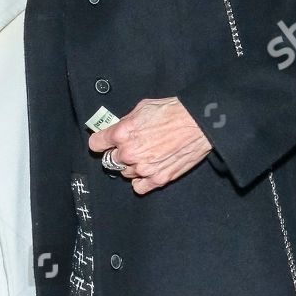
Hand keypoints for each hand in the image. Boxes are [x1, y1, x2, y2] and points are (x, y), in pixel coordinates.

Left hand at [88, 97, 212, 193]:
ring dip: (132, 166)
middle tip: (133, 145)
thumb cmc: (174, 112)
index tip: (104, 142)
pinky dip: (141, 180)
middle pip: (110, 160)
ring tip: (147, 155)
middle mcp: (128, 153)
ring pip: (125, 173)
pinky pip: (139, 187)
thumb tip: (115, 129)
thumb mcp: (143, 107)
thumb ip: (125, 122)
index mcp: (122, 134)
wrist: (199, 123)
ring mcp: (142, 169)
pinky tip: (148, 170)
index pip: (96, 144)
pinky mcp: (157, 179)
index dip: (101, 141)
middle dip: (118, 153)